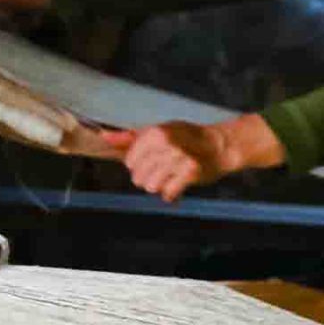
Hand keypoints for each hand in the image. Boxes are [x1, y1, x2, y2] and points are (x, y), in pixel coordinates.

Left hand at [102, 121, 227, 201]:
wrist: (220, 146)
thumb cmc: (187, 137)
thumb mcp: (159, 130)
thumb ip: (130, 137)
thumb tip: (103, 137)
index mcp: (155, 132)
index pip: (129, 161)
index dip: (138, 165)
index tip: (153, 160)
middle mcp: (166, 144)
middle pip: (138, 176)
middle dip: (148, 177)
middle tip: (164, 169)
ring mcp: (178, 159)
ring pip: (151, 186)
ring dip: (160, 186)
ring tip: (171, 176)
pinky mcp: (190, 173)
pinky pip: (168, 193)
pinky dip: (171, 194)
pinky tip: (177, 186)